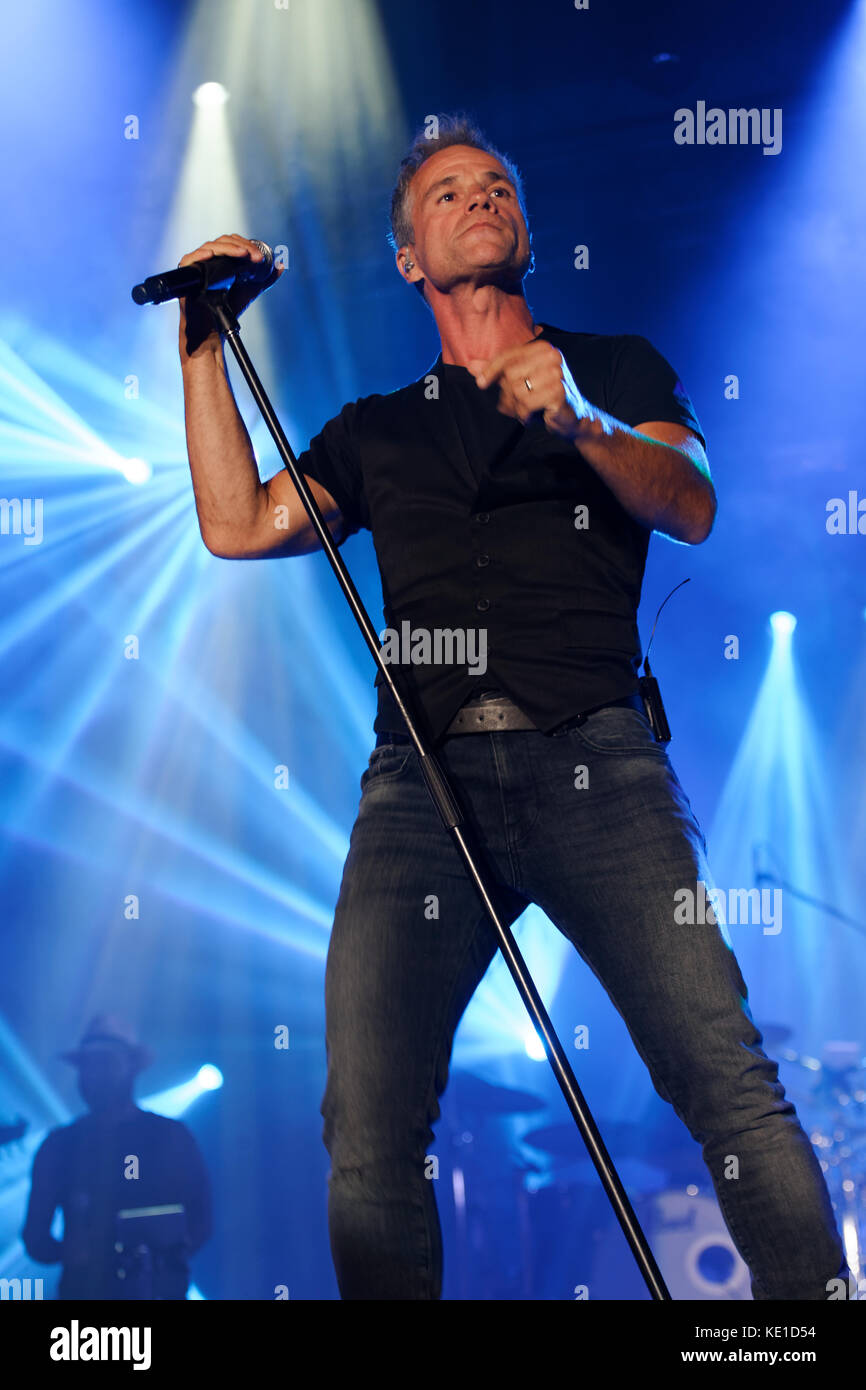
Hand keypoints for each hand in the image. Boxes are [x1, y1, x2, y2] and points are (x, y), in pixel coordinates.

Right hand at [178, 234, 284, 361]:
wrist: (213, 332)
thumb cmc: (227, 312)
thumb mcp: (250, 290)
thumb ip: (264, 279)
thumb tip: (281, 266)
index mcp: (221, 261)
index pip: (232, 243)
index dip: (246, 245)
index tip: (259, 257)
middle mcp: (208, 260)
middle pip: (222, 242)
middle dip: (241, 246)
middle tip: (255, 257)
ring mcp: (197, 266)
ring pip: (209, 247)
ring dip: (228, 248)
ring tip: (243, 254)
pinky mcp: (186, 276)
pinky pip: (189, 259)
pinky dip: (200, 254)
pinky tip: (211, 255)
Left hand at [469, 340, 596, 442]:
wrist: (574, 420)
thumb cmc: (545, 400)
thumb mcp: (520, 383)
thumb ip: (497, 372)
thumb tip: (471, 365)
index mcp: (543, 348)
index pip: (509, 356)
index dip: (491, 370)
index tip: (480, 383)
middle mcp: (552, 356)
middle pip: (511, 374)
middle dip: (509, 394)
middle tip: (519, 406)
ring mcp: (557, 373)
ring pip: (517, 390)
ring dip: (517, 407)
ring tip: (528, 411)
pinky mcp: (559, 391)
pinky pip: (526, 403)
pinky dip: (526, 415)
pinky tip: (535, 417)